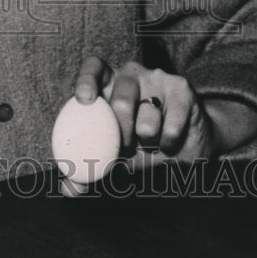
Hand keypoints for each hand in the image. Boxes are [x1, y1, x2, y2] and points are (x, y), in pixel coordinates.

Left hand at [74, 56, 215, 168]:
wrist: (187, 143)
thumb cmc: (142, 146)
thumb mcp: (115, 155)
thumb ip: (90, 168)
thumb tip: (69, 189)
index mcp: (108, 84)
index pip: (94, 68)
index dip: (87, 80)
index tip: (84, 100)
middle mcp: (131, 75)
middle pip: (121, 101)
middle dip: (122, 133)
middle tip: (126, 147)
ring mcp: (157, 79)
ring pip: (148, 118)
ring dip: (149, 142)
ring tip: (153, 143)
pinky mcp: (181, 89)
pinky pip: (170, 126)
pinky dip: (168, 143)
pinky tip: (170, 142)